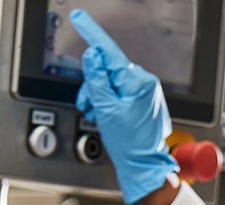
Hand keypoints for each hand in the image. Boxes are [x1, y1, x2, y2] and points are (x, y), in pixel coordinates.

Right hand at [70, 9, 178, 204]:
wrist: (143, 165)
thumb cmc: (128, 143)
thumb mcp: (106, 109)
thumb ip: (97, 80)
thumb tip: (93, 56)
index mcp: (138, 82)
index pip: (110, 53)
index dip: (92, 34)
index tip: (79, 18)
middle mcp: (145, 83)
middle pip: (108, 70)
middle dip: (93, 86)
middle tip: (87, 104)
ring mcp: (146, 92)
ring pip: (112, 83)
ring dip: (99, 96)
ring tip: (97, 114)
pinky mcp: (143, 101)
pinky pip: (120, 93)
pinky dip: (108, 102)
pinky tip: (106, 116)